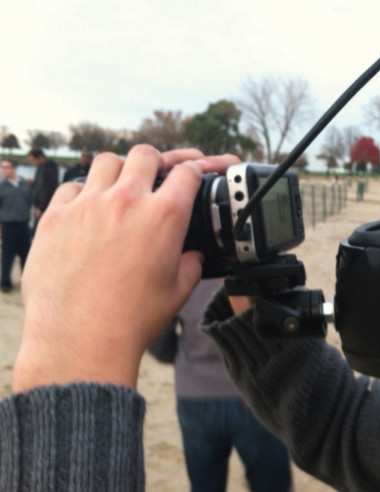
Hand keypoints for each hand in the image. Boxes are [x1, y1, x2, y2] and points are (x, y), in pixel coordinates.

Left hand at [13, 145, 238, 390]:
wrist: (82, 340)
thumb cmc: (133, 319)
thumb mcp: (178, 291)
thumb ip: (191, 264)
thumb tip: (192, 256)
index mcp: (165, 216)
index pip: (187, 172)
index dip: (194, 169)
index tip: (191, 174)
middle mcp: (127, 201)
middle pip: (145, 154)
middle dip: (155, 161)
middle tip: (154, 176)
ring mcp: (87, 205)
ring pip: (106, 162)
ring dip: (118, 170)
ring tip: (118, 188)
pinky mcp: (55, 217)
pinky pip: (70, 187)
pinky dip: (82, 193)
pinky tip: (86, 212)